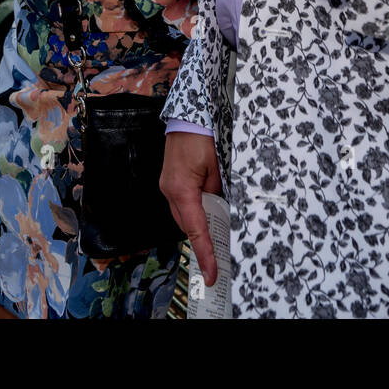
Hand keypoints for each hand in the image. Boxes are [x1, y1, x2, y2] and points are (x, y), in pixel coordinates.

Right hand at [160, 131, 222, 286]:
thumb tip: (221, 208)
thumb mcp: (218, 166)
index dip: (205, 253)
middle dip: (203, 238)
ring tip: (217, 228)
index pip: (195, 229)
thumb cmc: (203, 135)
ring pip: (185, 214)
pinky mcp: (170, 179)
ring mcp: (167, 185)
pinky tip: (208, 207)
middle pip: (187, 225)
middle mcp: (170, 190)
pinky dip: (195, 209)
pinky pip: (183, 202)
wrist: (188, 114)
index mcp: (181, 189)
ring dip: (200, 221)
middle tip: (220, 256)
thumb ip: (219, 191)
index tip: (212, 273)